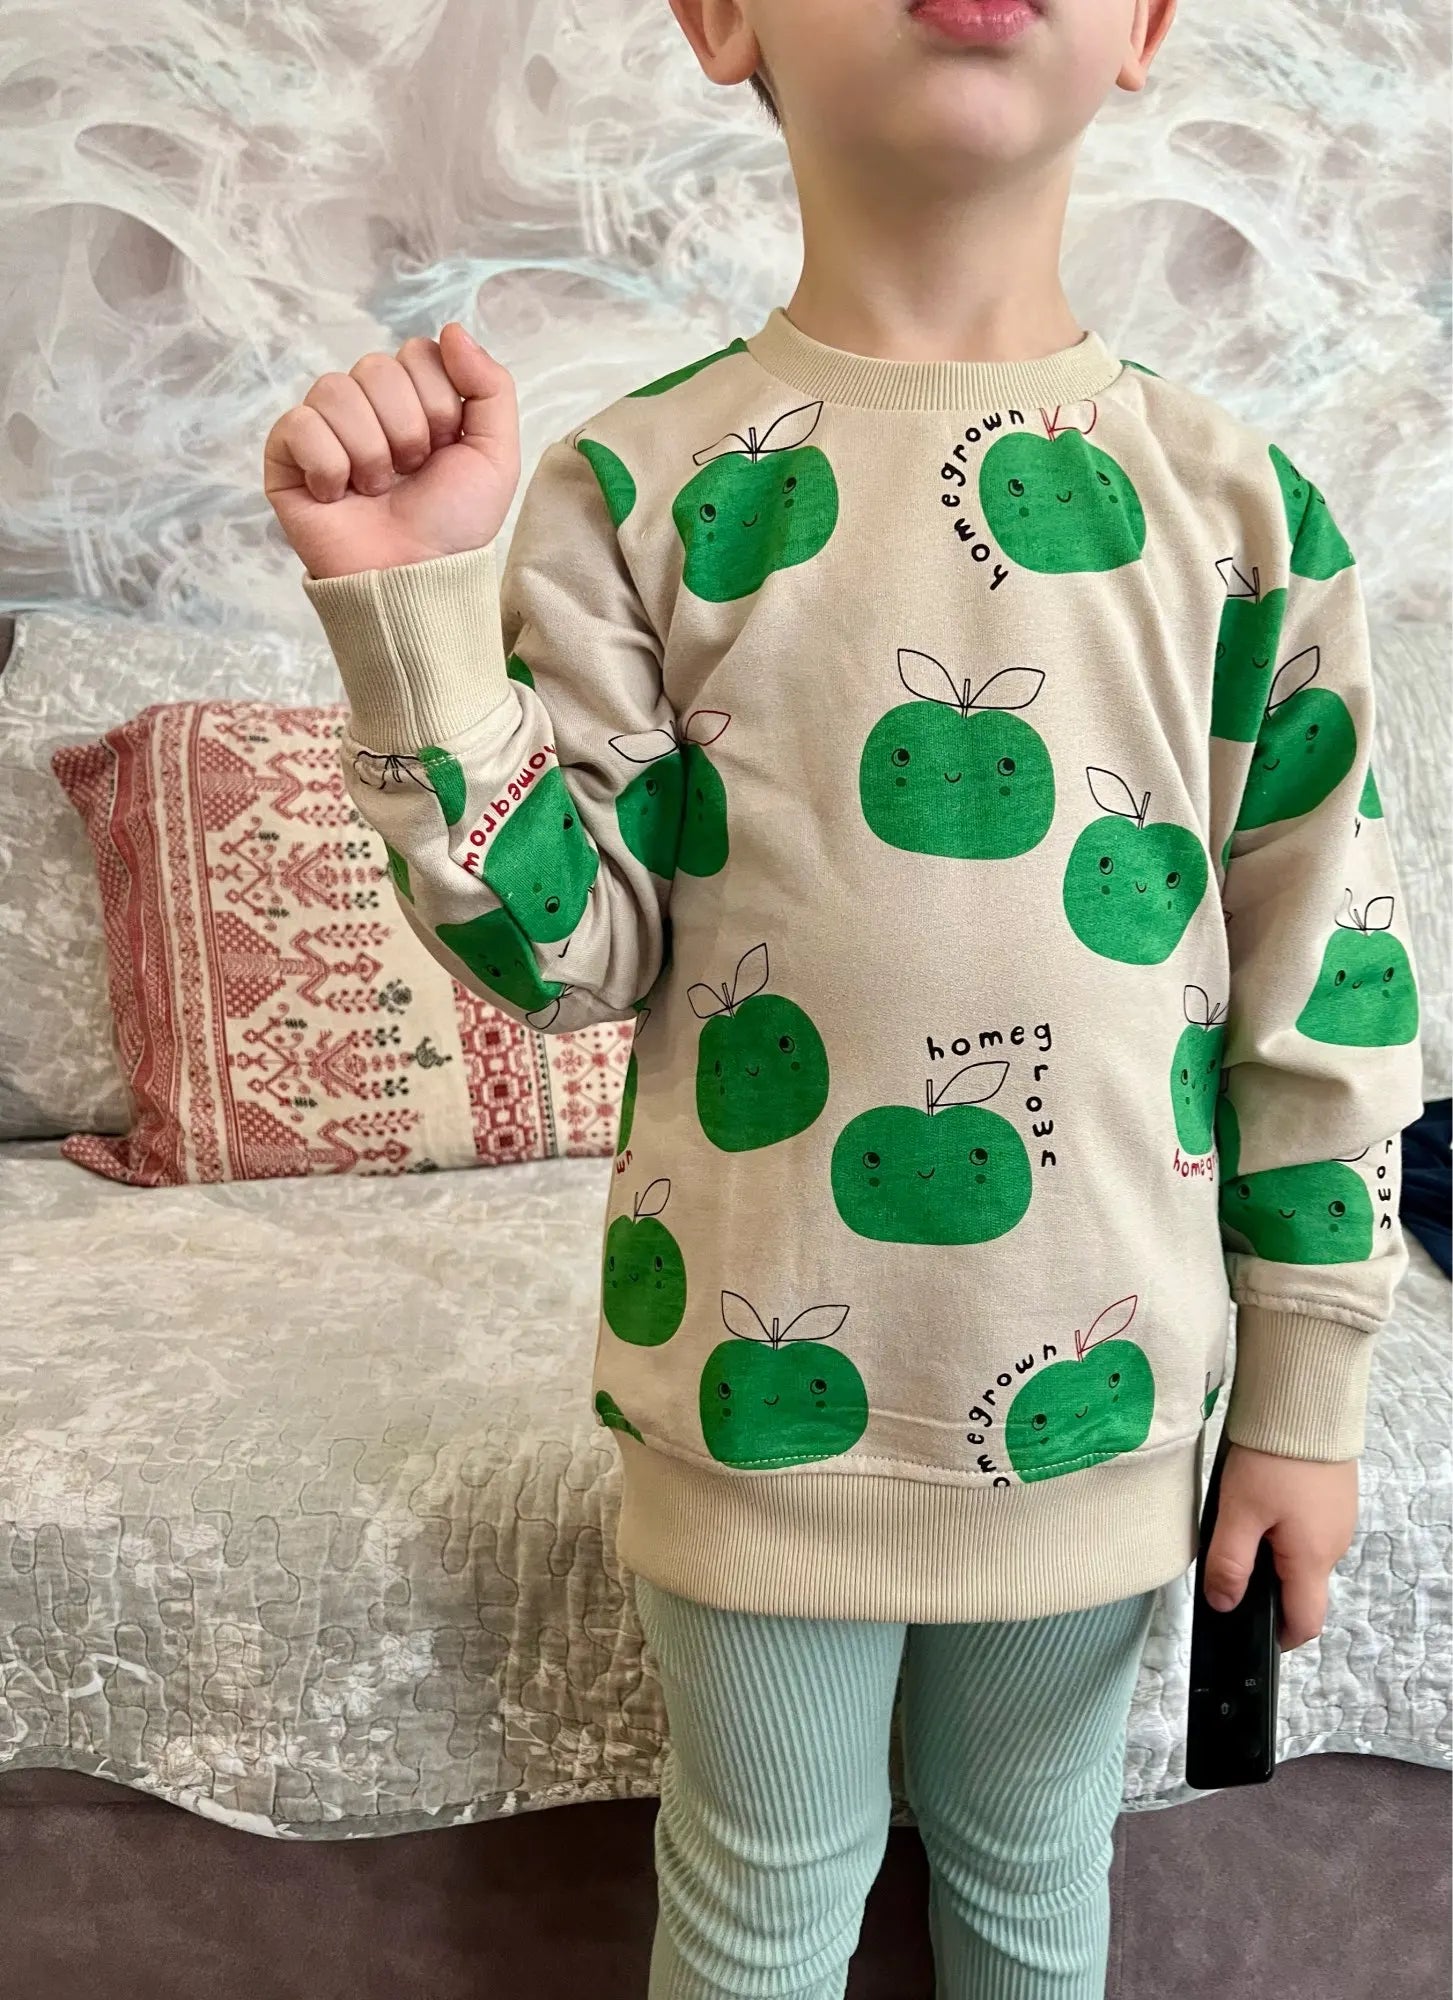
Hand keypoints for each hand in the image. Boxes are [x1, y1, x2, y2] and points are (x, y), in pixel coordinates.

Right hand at [263, 323, 519, 580]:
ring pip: (336, 391)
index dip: (437, 404)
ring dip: (369, 452)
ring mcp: (324, 429)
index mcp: (413, 400)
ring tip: (376, 490)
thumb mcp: (495, 454)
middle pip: (376, 368)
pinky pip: (299, 424)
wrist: (416, 578)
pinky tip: (339, 495)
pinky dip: (328, 466)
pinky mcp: (286, 456)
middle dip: (405, 430)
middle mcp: (366, 407)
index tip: (443, 449)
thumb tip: (451, 329)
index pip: (417, 353)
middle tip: (408, 475)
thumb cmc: (454, 525)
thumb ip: (490, 386)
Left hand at [1203, 1441, 1357, 1649]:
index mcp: (1312, 1559)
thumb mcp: (1239, 1512)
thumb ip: (1229, 1564)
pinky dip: (1283, 1524)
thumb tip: (1224, 1604)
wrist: (1307, 1401)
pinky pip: (1307, 1526)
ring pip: (1301, 1554)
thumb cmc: (1275, 1457)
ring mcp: (1336, 1520)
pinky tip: (1260, 1498)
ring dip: (1273, 1550)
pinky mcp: (1333, 1497)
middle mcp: (1333, 1545)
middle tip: (1230, 1563)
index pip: (1304, 1623)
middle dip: (1266, 1585)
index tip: (1249, 1631)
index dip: (1276, 1637)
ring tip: (1240, 1520)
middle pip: (1301, 1587)